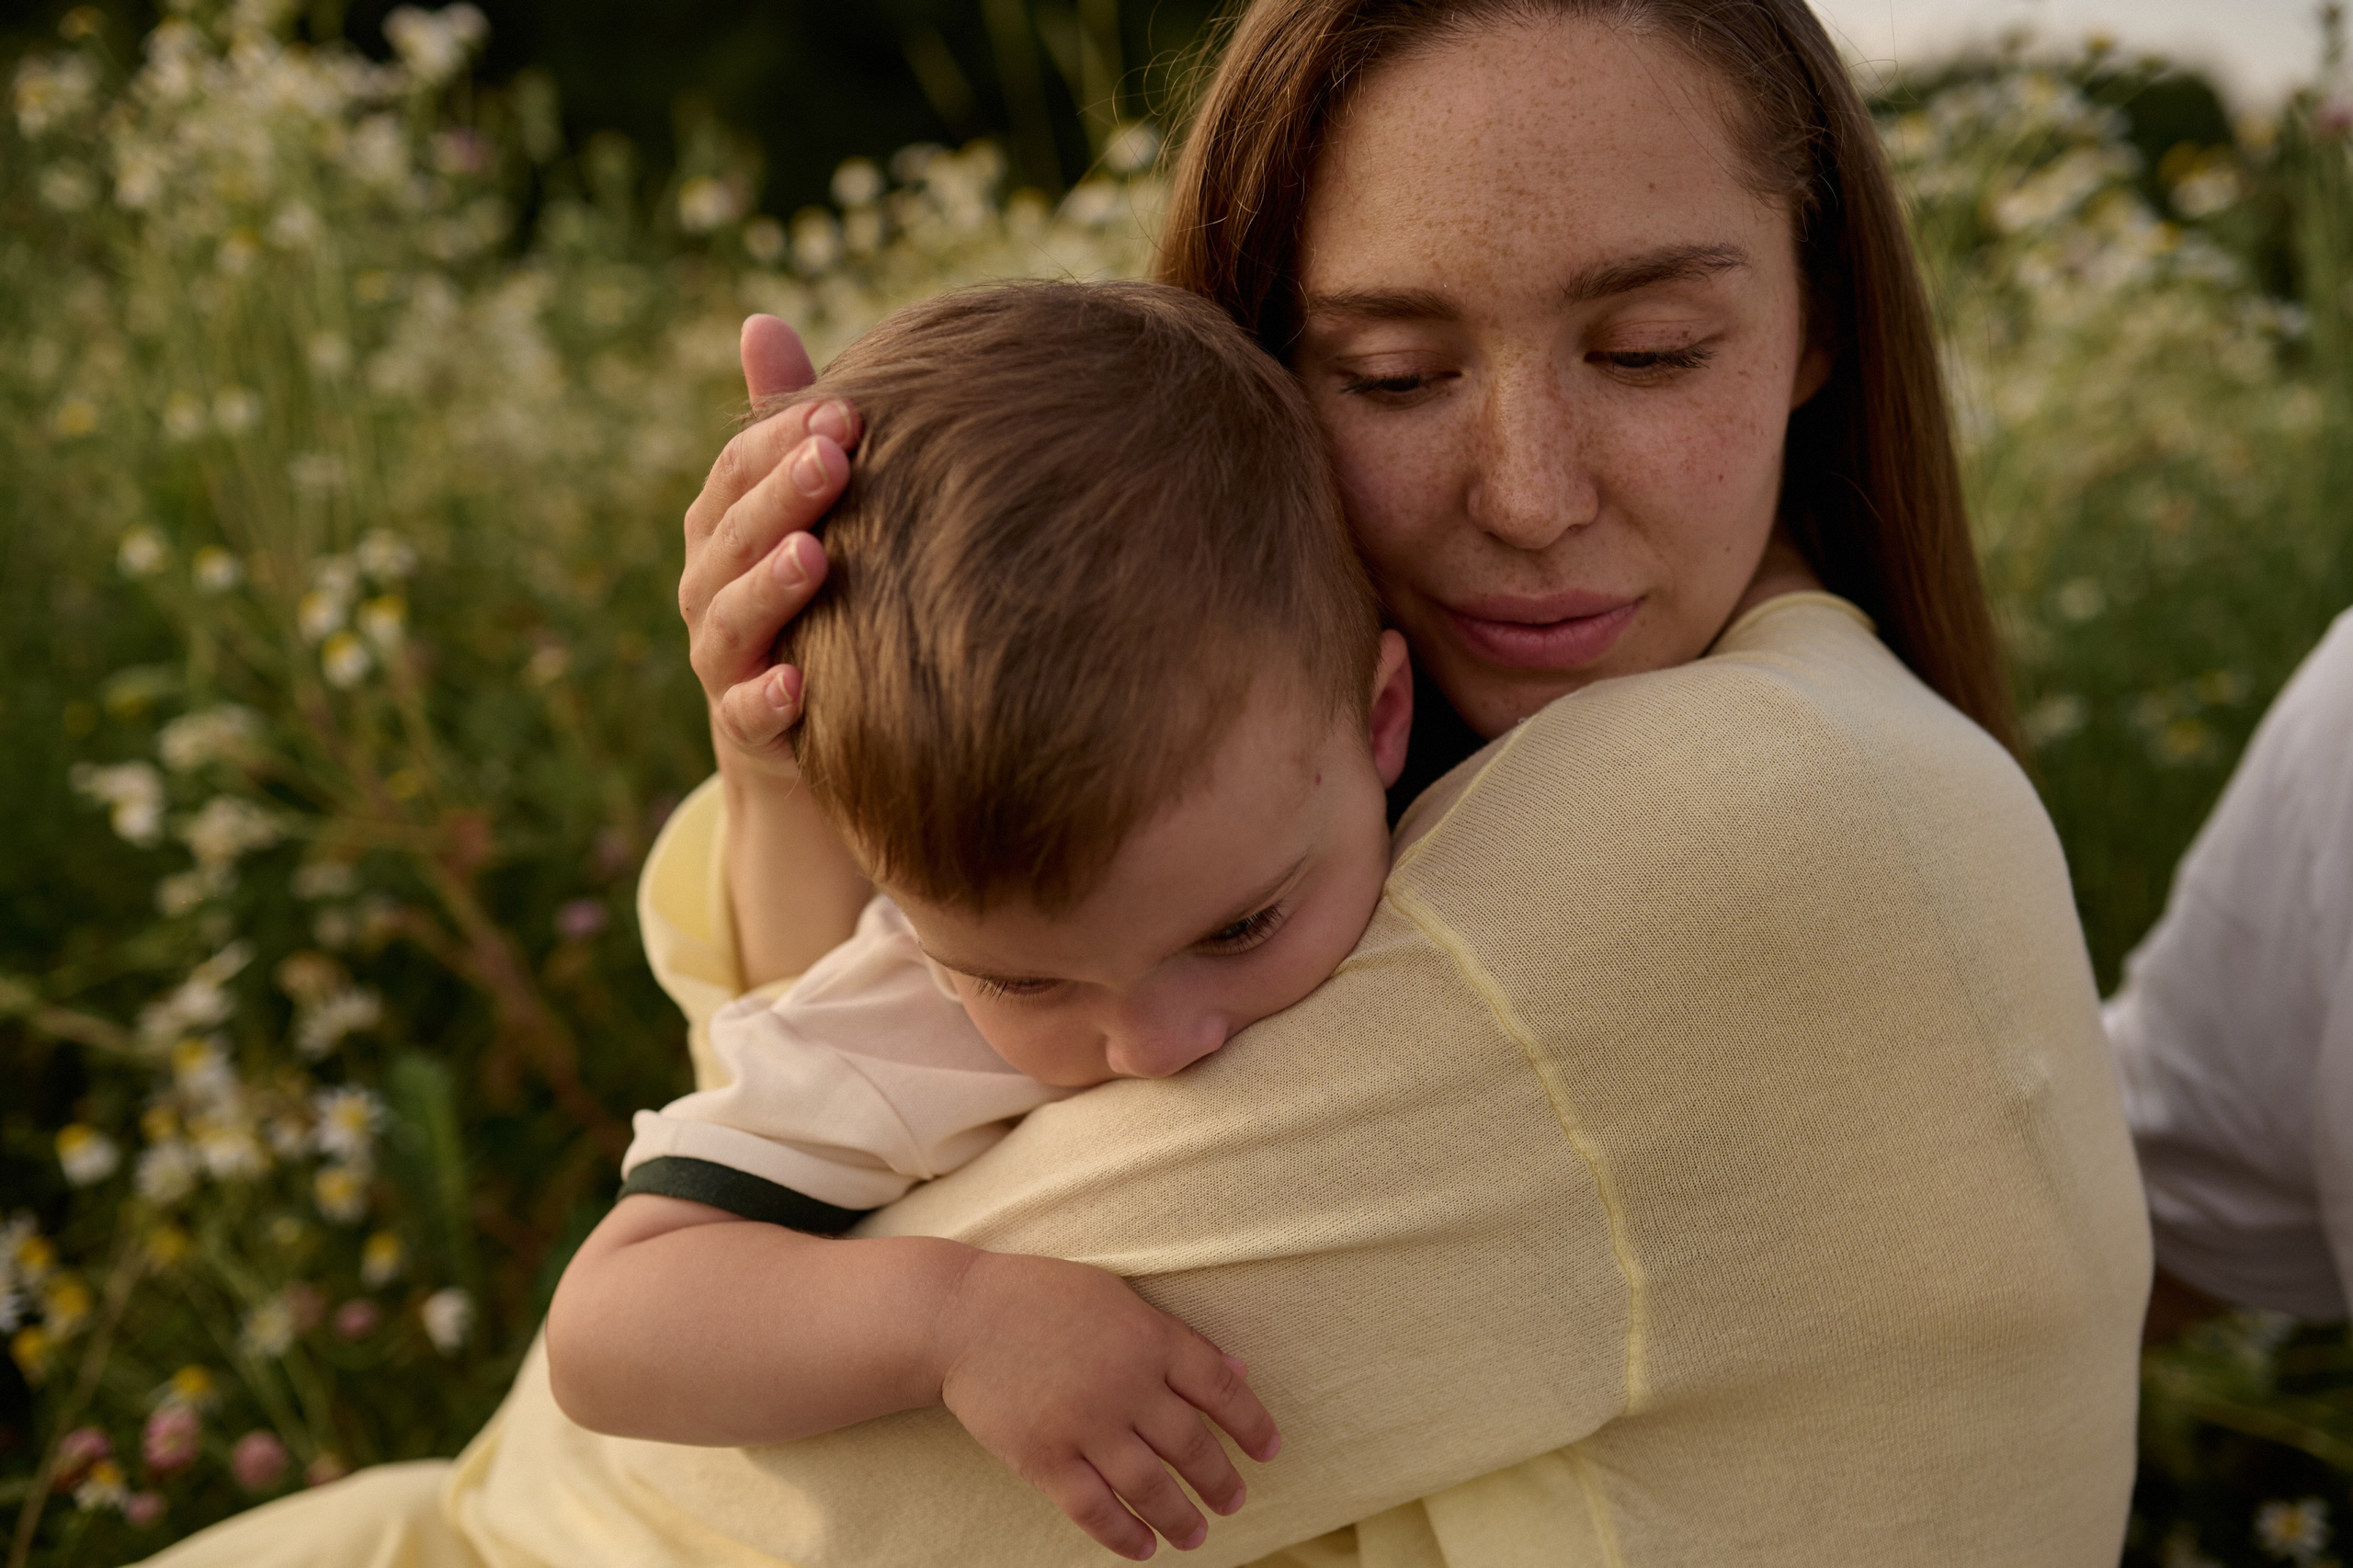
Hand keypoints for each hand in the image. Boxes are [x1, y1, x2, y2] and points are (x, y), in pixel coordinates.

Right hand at [681, 314, 861, 781]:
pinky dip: (768, 700)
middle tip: (833, 459)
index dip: (781, 436)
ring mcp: (723, 662)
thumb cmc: (811, 605)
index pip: (738, 470)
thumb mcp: (799, 514)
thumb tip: (760, 318)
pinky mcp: (747, 731)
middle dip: (781, 494)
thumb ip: (784, 430)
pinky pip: (749, 715)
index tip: (844, 409)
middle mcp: (709, 590)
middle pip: (735, 533)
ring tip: (813, 558)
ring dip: (770, 587)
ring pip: (732, 619)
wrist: (800, 745)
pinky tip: (800, 684)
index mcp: (722, 530)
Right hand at [936, 1252, 1281, 1560]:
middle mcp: (1125, 1384)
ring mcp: (1083, 1424)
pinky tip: (1144, 1547)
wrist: (960, 1316)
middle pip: (1192, 1445)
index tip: (1270, 1452)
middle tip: (1235, 1501)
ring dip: (1181, 1516)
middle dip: (1220, 1480)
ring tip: (1197, 1534)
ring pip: (1150, 1485)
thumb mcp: (1117, 1298)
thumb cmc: (1042, 1298)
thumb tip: (1236, 1371)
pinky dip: (1124, 1534)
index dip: (1252, 1424)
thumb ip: (1175, 1338)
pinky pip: (1094, 1509)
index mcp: (1148, 1337)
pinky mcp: (1043, 1457)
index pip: (1219, 1386)